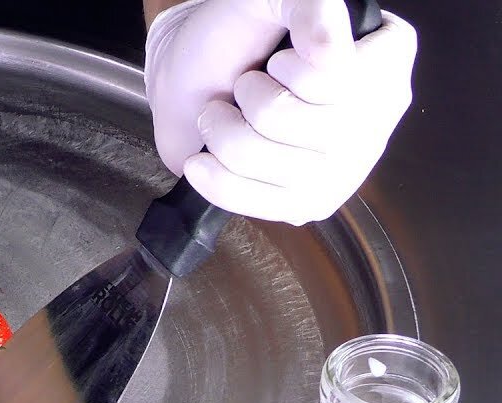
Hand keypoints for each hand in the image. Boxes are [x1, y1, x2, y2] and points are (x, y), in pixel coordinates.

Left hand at [144, 0, 416, 224]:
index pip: (341, 82)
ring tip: (221, 114)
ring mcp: (348, 167)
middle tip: (244, 85)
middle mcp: (380, 115)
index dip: (290, 71)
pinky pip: (259, 203)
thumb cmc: (238, 32)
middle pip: (303, 126)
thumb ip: (309, 7)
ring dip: (225, 131)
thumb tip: (333, 56)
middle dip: (251, 98)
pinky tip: (203, 160)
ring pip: (272, 162)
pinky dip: (218, 179)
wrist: (193, 76)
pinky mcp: (310, 203)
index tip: (278, 58)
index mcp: (388, 56)